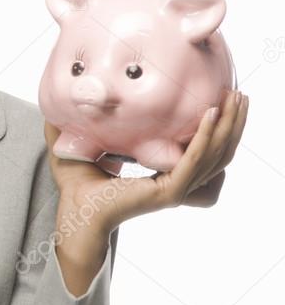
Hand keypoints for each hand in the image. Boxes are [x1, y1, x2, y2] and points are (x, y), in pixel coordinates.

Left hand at [43, 88, 248, 293]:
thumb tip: (63, 98)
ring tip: (235, 100)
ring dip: (228, 126)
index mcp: (163, 172)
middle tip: (240, 94)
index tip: (223, 100)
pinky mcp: (167, 190)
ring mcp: (175, 188)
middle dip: (233, 122)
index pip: (201, 149)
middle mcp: (176, 181)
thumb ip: (78, 124)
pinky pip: (193, 161)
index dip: (217, 126)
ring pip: (214, 155)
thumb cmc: (77, 183)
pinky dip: (204, 138)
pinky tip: (210, 115)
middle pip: (218, 151)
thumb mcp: (83, 144)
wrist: (72, 210)